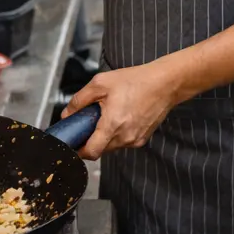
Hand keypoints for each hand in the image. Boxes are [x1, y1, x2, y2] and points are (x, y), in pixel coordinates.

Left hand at [61, 59, 183, 160]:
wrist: (165, 83)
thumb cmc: (136, 81)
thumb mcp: (100, 83)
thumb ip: (79, 100)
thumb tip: (67, 114)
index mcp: (113, 125)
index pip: (90, 152)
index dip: (78, 150)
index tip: (73, 142)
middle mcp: (125, 137)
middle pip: (100, 150)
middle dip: (90, 140)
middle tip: (88, 123)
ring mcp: (135, 140)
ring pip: (111, 146)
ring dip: (104, 137)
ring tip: (107, 116)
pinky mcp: (142, 139)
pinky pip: (123, 142)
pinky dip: (117, 134)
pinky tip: (121, 117)